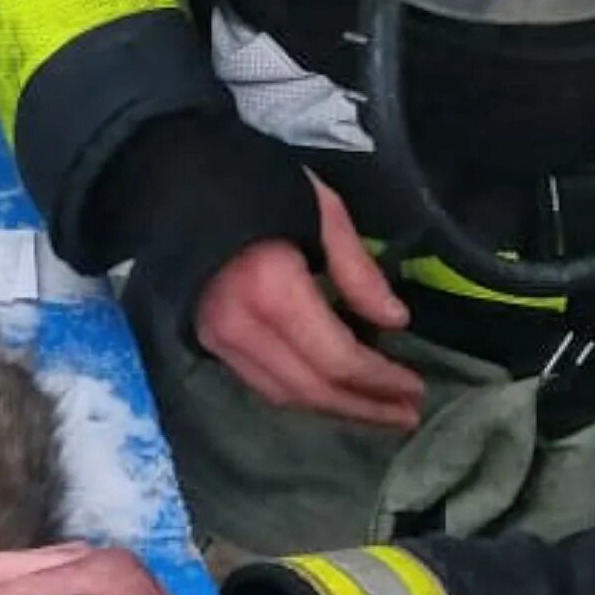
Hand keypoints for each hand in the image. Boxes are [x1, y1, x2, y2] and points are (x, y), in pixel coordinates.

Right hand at [194, 178, 422, 428]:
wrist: (180, 180)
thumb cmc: (259, 184)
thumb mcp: (323, 211)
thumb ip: (358, 271)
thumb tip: (395, 322)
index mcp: (274, 290)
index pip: (335, 359)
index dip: (379, 381)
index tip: (415, 388)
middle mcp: (242, 327)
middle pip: (312, 390)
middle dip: (363, 406)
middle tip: (406, 414)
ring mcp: (219, 339)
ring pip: (285, 395)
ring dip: (335, 408)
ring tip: (379, 410)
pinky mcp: (209, 341)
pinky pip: (263, 383)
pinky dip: (303, 393)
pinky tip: (334, 390)